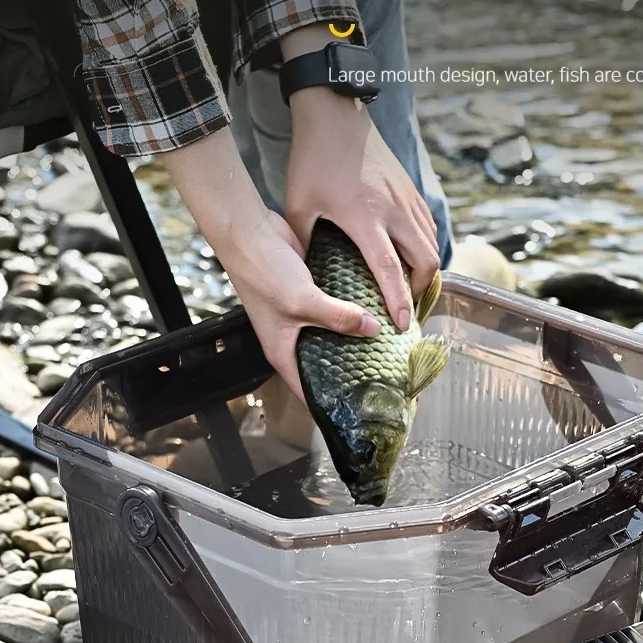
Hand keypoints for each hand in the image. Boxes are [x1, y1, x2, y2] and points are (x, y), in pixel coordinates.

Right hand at [158, 127, 379, 402]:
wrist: (250, 231)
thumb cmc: (262, 271)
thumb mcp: (302, 300)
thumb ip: (338, 317)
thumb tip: (374, 329)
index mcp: (284, 353)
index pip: (312, 392)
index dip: (337, 405)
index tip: (368, 411)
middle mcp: (294, 340)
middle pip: (329, 366)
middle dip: (356, 374)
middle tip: (390, 381)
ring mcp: (304, 317)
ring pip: (336, 337)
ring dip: (359, 340)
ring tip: (392, 350)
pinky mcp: (314, 296)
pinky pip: (339, 311)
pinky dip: (356, 313)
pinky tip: (381, 314)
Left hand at [285, 90, 439, 330]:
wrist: (334, 116)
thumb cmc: (312, 161)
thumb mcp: (298, 205)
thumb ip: (304, 242)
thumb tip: (305, 272)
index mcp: (365, 218)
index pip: (390, 270)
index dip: (398, 301)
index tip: (401, 324)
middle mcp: (394, 210)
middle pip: (425, 261)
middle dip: (419, 290)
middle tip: (404, 306)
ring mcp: (406, 197)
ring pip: (431, 243)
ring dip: (424, 269)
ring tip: (407, 286)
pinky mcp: (410, 188)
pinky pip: (427, 225)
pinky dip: (424, 245)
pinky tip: (409, 254)